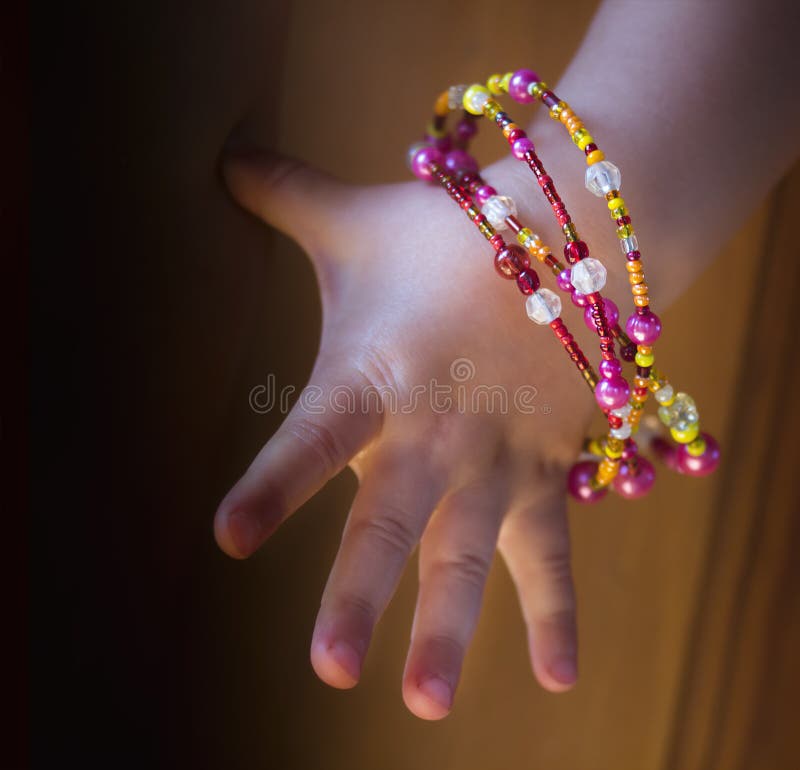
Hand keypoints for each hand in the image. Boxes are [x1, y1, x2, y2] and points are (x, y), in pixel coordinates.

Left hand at [214, 145, 596, 718]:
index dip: (275, 483)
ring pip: (469, 553)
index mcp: (377, 372)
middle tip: (331, 667)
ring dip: (450, 627)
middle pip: (391, 519)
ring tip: (421, 701)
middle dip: (361, 592)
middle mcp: (434, 427)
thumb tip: (223, 153)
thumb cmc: (445, 235)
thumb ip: (286, 195)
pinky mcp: (544, 472)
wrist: (569, 235)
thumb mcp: (358, 221)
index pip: (314, 435)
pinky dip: (556, 616)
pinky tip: (558, 679)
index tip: (230, 539)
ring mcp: (494, 458)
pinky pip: (551, 554)